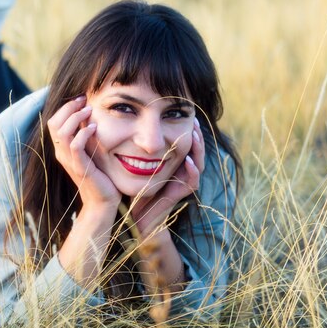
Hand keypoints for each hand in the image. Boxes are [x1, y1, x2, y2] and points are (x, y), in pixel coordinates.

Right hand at [47, 96, 121, 208]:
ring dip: (76, 117)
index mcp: (62, 149)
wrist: (103, 201)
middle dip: (69, 107)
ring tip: (90, 110)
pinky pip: (75, 146)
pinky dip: (84, 133)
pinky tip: (94, 127)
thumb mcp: (91, 151)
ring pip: (62, 132)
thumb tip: (91, 114)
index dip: (65, 107)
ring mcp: (69, 161)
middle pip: (53, 123)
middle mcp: (61, 154)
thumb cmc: (100, 175)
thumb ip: (87, 136)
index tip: (81, 99)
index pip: (53, 122)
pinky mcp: (79, 168)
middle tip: (85, 100)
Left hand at [131, 118, 204, 241]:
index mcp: (173, 161)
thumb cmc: (132, 187)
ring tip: (194, 134)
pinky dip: (192, 170)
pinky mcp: (180, 194)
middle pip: (195, 149)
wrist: (134, 215)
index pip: (185, 142)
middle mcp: (181, 170)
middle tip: (194, 119)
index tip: (186, 112)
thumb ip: (133, 145)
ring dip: (197, 149)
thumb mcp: (133, 161)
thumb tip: (129, 123)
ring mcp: (182, 182)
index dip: (187, 128)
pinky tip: (187, 160)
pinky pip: (192, 181)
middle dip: (196, 134)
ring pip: (198, 163)